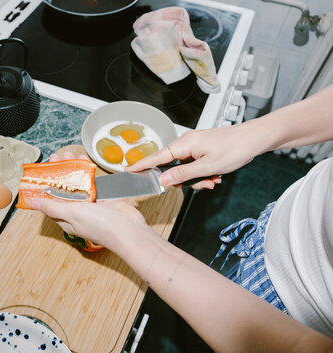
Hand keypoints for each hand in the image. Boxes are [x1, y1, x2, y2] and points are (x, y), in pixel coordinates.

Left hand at [29, 151, 151, 249]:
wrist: (129, 231)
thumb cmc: (101, 226)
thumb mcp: (73, 214)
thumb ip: (53, 207)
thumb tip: (33, 204)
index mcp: (65, 219)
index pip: (49, 201)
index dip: (44, 186)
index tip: (41, 171)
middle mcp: (76, 212)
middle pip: (62, 190)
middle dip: (57, 173)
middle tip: (56, 157)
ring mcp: (90, 205)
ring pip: (77, 184)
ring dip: (71, 169)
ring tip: (68, 154)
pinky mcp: (103, 198)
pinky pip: (91, 183)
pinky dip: (86, 172)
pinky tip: (84, 161)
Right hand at [126, 125, 257, 189]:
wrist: (254, 139)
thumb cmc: (234, 148)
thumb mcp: (207, 167)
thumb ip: (182, 175)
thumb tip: (163, 179)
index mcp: (184, 144)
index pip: (156, 157)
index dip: (142, 165)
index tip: (128, 170)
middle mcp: (186, 143)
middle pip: (173, 168)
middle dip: (186, 180)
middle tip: (203, 184)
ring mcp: (194, 147)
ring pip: (186, 170)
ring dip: (198, 179)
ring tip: (214, 179)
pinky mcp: (202, 150)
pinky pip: (195, 166)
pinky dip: (203, 174)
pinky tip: (216, 175)